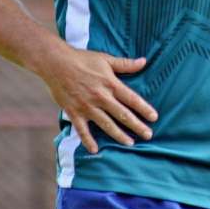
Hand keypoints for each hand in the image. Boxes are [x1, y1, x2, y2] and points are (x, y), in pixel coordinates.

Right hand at [37, 46, 158, 153]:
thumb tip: (144, 61)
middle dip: (137, 126)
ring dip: (119, 135)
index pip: (131, 99)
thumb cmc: (82, 59)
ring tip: (130, 143)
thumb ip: (125, 64)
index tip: (154, 117)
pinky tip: (95, 150)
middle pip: (122, 114)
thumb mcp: (106, 59)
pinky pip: (82, 130)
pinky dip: (88, 140)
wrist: (55, 62)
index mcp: (110, 84)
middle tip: (149, 135)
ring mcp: (87, 106)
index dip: (144, 108)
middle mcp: (101, 97)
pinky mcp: (74, 112)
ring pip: (106, 124)